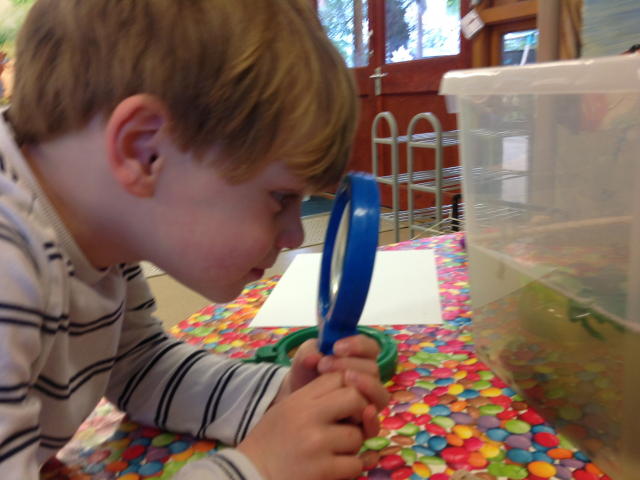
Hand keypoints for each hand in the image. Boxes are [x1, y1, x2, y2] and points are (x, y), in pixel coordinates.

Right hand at [238, 372, 366, 479]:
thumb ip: (315, 398)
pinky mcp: (323, 470)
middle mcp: (310, 417)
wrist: (249, 474)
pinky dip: (350, 467)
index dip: (350, 388)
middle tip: (350, 426)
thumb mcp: (286, 409)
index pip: (339, 378)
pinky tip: (335, 468)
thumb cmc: (270, 442)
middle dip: (359, 413)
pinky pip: (355, 464)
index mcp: (300, 399)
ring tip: (335, 451)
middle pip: (356, 400)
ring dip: (353, 446)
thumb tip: (355, 393)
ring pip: (358, 436)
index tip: (346, 404)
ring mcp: (317, 443)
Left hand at [272, 335, 388, 437]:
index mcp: (359, 359)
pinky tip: (363, 412)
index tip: (336, 347)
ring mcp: (368, 402)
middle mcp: (368, 379)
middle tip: (324, 365)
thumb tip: (314, 358)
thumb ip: (308, 353)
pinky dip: (372, 418)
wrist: (296, 403)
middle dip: (349, 364)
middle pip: (373, 369)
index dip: (358, 346)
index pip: (370, 348)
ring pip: (380, 394)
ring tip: (345, 379)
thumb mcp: (303, 359)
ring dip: (365, 385)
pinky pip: (375, 424)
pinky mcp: (363, 426)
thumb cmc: (306, 376)